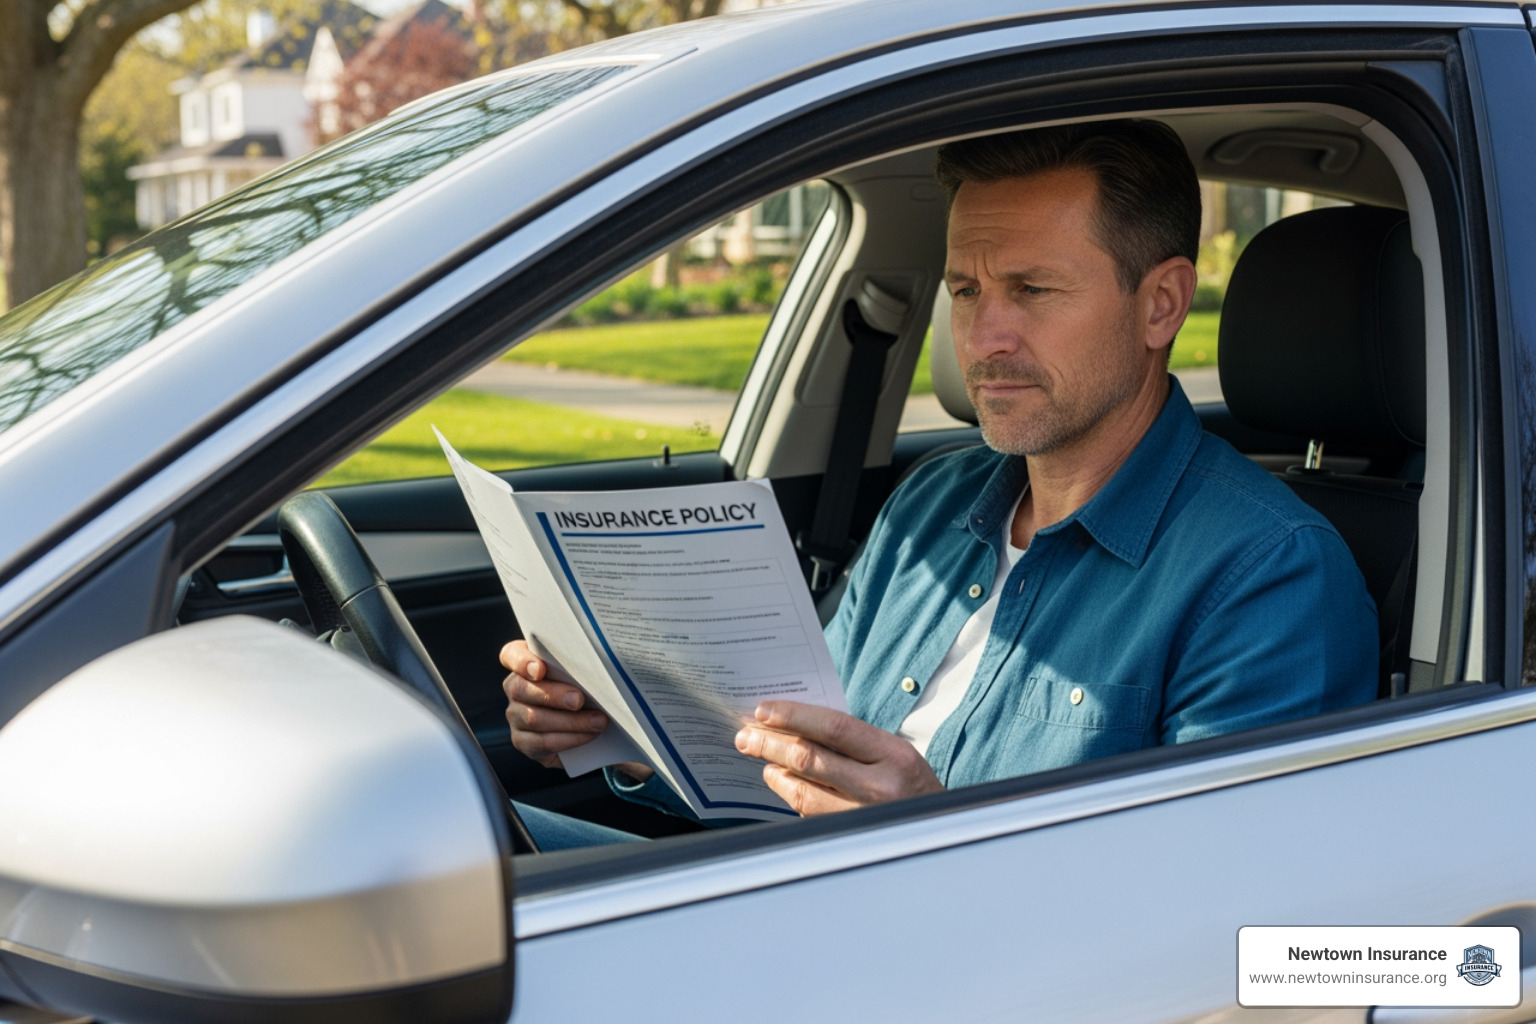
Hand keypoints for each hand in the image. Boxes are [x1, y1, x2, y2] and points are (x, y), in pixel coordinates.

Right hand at [499, 640, 615, 770]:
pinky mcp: (523, 741)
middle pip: (521, 689)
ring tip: (598, 721)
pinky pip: (543, 742)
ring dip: (571, 721)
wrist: (584, 718)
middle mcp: (514, 687)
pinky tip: (589, 734)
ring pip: (534, 719)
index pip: (511, 654)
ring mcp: (515, 716)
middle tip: (579, 700)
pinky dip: (570, 739)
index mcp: (523, 661)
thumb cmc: (582, 684)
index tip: (540, 669)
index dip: (522, 661)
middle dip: (554, 696)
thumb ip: (577, 663)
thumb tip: (593, 669)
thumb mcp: (579, 669)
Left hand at [734, 701, 941, 815]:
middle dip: (770, 743)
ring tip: (760, 755)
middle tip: (746, 735)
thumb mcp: (894, 752)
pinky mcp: (848, 837)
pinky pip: (807, 812)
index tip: (765, 711)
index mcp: (894, 756)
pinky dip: (789, 792)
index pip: (833, 727)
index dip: (793, 716)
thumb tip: (795, 723)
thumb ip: (852, 738)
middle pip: (809, 758)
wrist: (938, 831)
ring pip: (801, 790)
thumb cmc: (911, 785)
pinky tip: (779, 779)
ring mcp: (863, 817)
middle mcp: (880, 788)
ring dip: (774, 770)